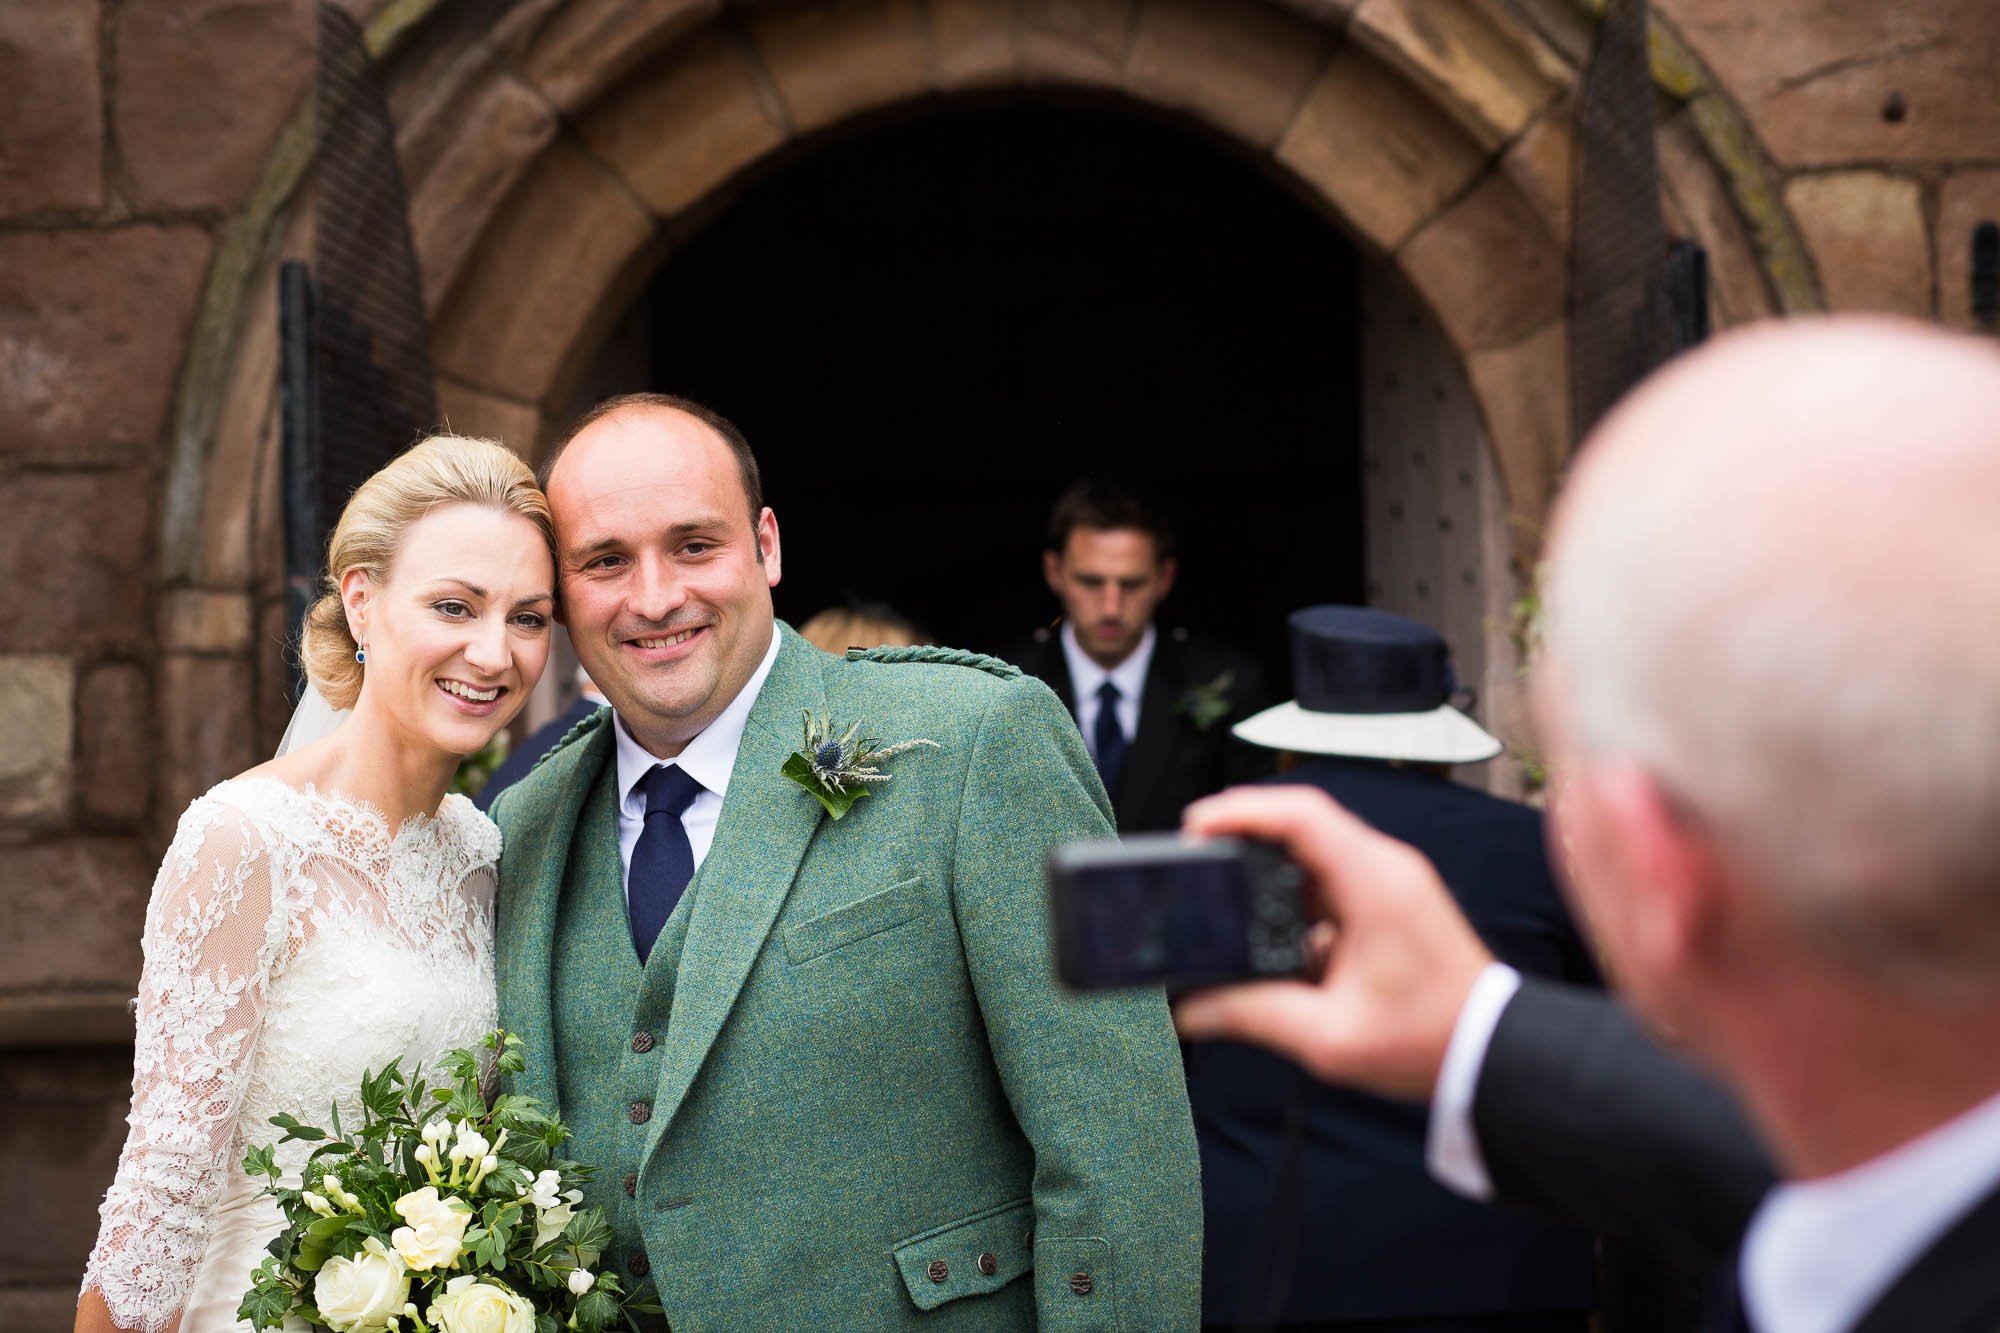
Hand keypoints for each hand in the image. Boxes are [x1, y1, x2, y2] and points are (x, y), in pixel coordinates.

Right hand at [1172, 785, 1495, 1100]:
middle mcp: (1385, 869)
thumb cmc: (1429, 1039)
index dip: (1243, 810)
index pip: (1303, 816)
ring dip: (1267, 866)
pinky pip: (1330, 878)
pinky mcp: (1388, 902)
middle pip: (1302, 824)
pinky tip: (1267, 928)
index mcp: (1375, 884)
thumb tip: (1191, 1010)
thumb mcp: (1330, 1036)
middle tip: (1197, 859)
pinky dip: (1292, 893)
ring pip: (1314, 850)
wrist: (1492, 1049)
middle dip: (1243, 835)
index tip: (1196, 825)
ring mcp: (1389, 882)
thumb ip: (1253, 1017)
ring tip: (1222, 892)